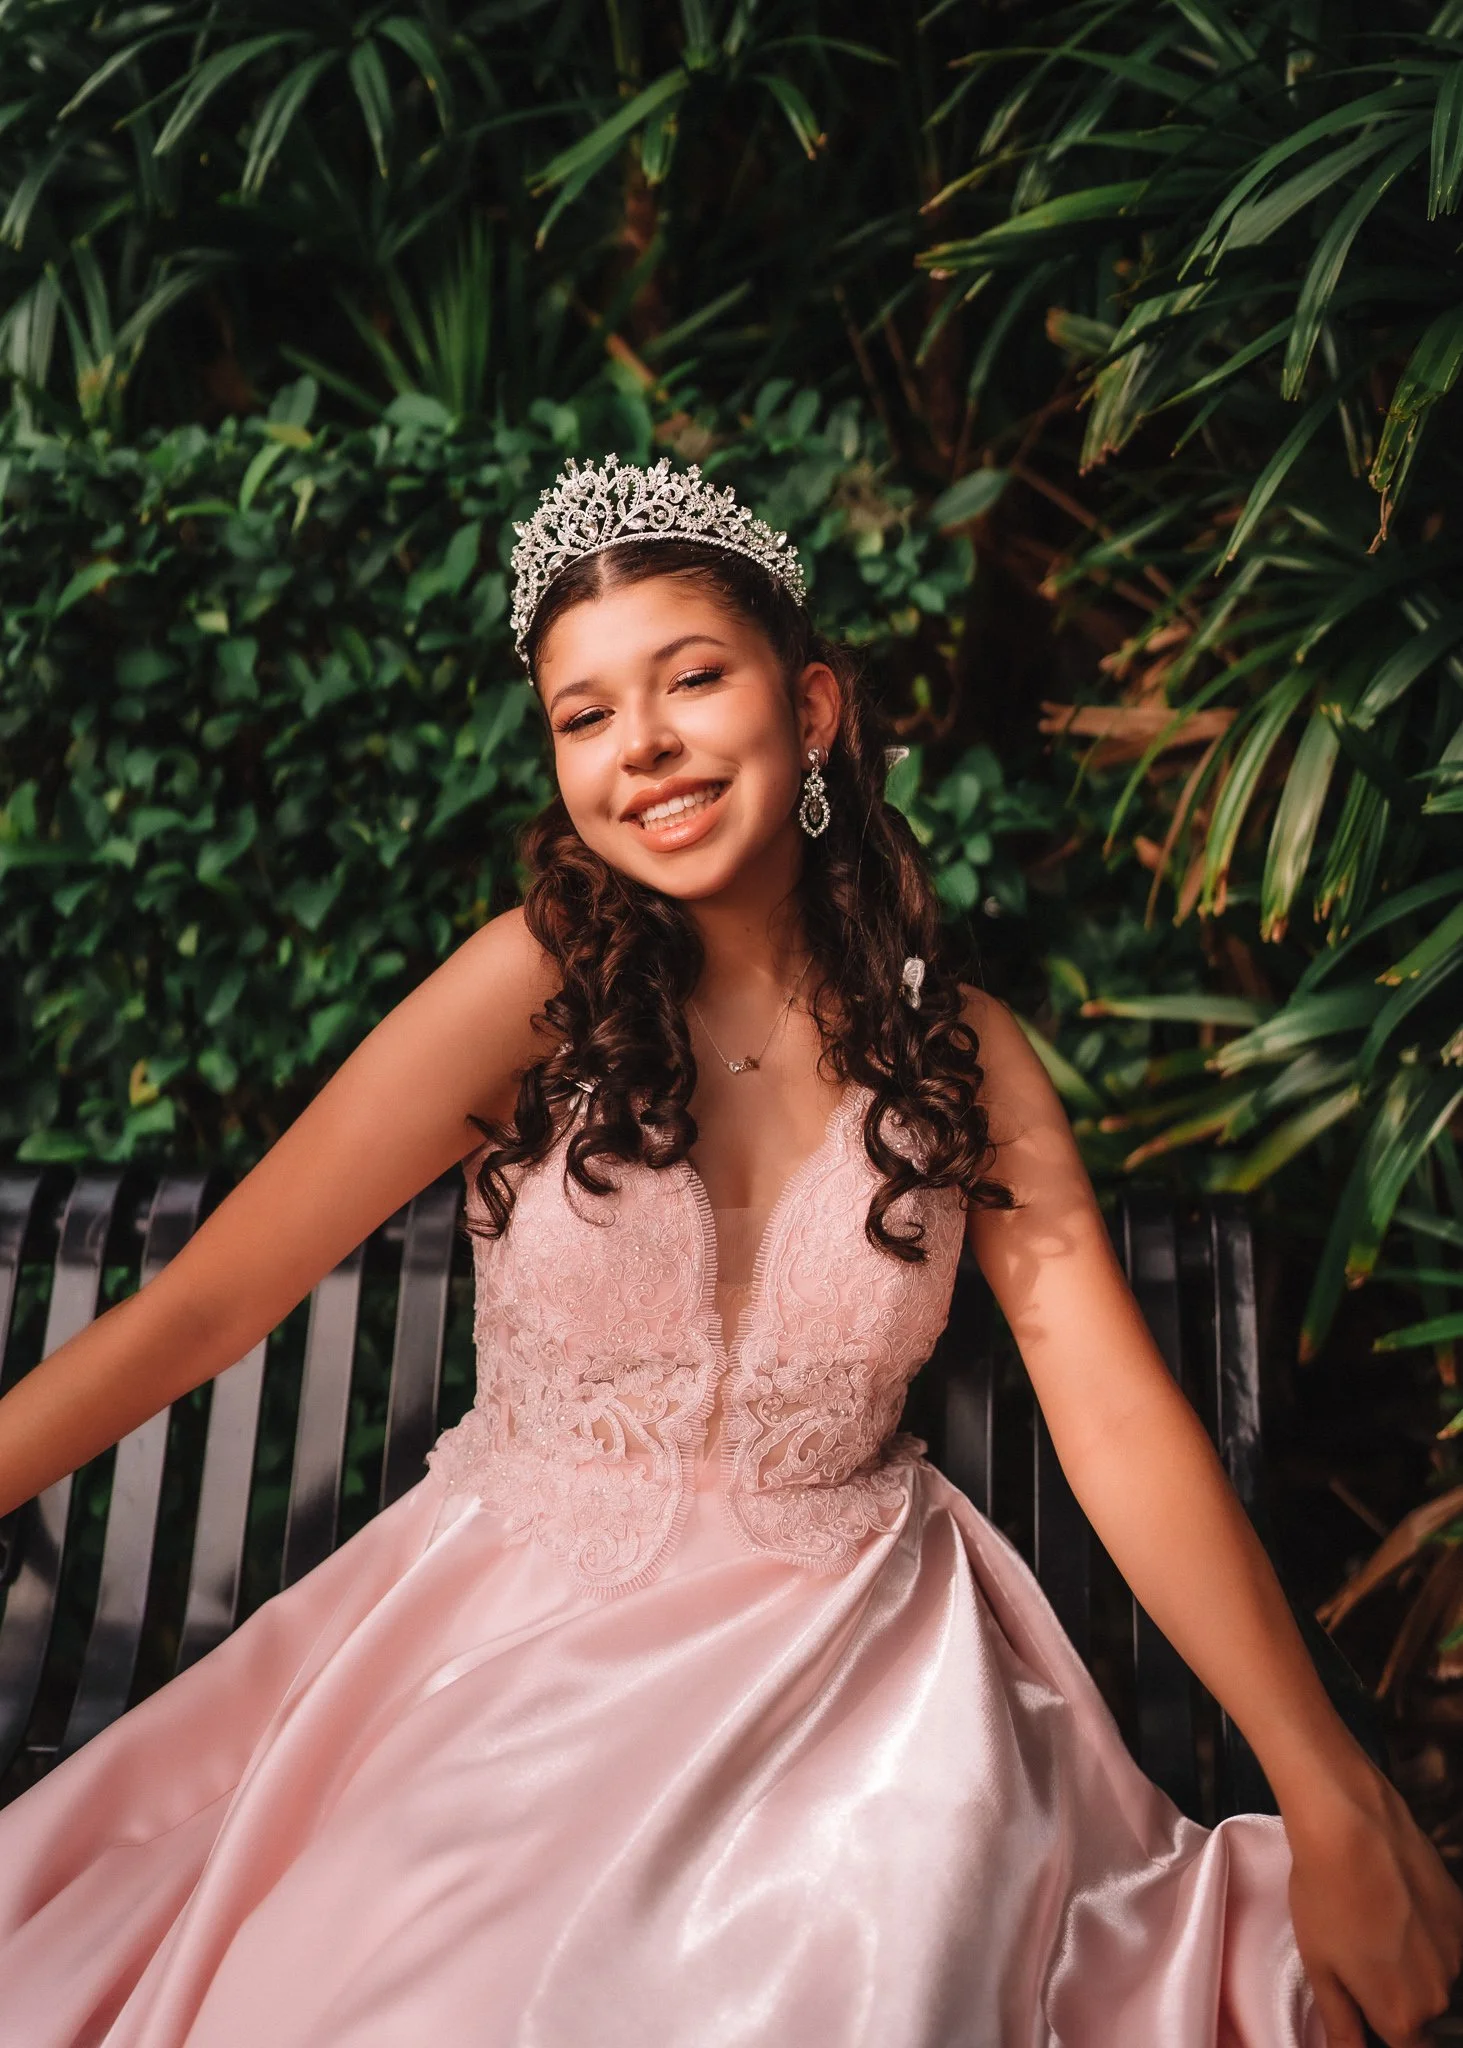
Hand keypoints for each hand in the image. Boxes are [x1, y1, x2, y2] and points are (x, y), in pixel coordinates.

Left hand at [1286, 1764, 1462, 2045]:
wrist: (1351, 1826)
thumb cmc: (1325, 1895)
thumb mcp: (1320, 1968)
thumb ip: (1342, 2025)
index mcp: (1402, 2015)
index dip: (1385, 2032)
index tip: (1369, 2008)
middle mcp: (1439, 1993)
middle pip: (1422, 2014)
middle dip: (1395, 1997)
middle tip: (1362, 1956)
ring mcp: (1457, 1953)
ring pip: (1436, 1976)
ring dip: (1412, 1964)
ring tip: (1375, 1924)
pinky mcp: (1461, 1916)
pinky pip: (1446, 1943)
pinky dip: (1425, 1934)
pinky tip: (1395, 1904)